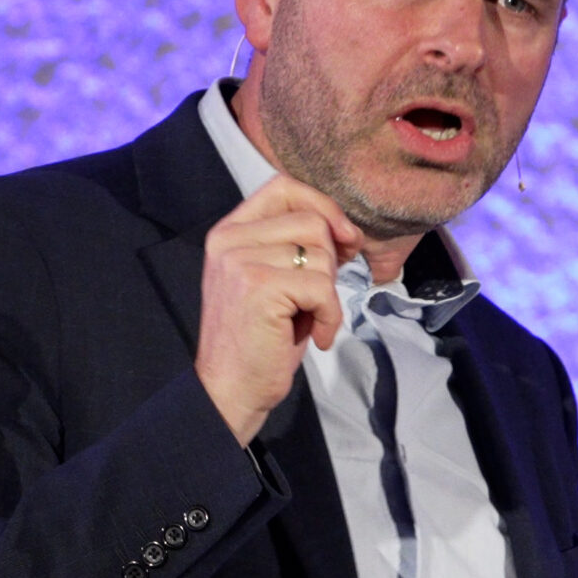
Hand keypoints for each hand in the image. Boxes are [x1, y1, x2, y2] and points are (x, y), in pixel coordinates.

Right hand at [195, 175, 363, 444]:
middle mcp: (229, 239)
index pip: (284, 187)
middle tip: (318, 296)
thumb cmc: (260, 340)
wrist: (229, 390)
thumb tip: (348, 229)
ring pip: (320, 254)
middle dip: (331, 259)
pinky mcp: (260, 287)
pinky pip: (322, 287)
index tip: (344, 237)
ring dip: (329, 293)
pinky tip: (316, 337)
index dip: (323, 206)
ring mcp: (241, 261)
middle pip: (311, 221)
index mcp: (230, 231)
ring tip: (308, 318)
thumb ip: (296, 246)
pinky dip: (330, 316)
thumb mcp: (274, 280)